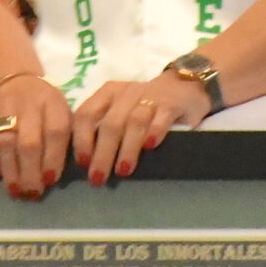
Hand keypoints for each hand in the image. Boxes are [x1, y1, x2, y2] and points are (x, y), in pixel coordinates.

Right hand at [0, 73, 70, 199]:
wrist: (17, 84)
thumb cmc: (45, 111)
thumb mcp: (62, 115)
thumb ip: (63, 142)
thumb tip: (53, 179)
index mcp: (54, 103)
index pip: (56, 132)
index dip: (53, 159)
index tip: (50, 181)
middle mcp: (29, 103)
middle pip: (29, 142)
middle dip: (30, 172)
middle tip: (32, 193)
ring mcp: (4, 106)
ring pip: (5, 142)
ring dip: (10, 170)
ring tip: (15, 191)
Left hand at [72, 75, 208, 185]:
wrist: (183, 88)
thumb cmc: (143, 107)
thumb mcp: (120, 111)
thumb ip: (104, 129)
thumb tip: (87, 164)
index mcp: (108, 94)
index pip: (87, 113)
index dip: (82, 139)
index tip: (83, 163)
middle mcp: (126, 93)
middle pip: (111, 123)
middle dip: (103, 153)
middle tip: (99, 178)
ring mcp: (150, 97)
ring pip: (135, 121)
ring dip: (127, 148)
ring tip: (123, 170)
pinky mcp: (172, 103)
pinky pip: (162, 117)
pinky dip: (155, 131)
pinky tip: (150, 146)